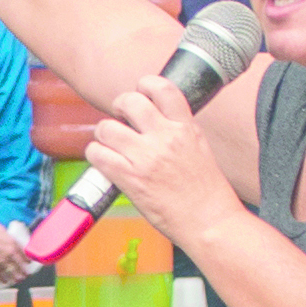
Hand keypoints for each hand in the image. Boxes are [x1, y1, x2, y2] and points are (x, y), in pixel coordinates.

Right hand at [0, 218, 38, 276]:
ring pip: (12, 274)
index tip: (28, 263)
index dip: (27, 260)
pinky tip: (5, 281)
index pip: (24, 255)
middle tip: (26, 275)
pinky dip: (3, 280)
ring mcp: (0, 262)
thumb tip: (8, 240)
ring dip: (16, 278)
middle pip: (20, 267)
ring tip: (19, 280)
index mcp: (13, 244)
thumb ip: (7, 238)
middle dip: (25, 272)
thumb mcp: (1, 229)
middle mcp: (9, 255)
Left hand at [79, 73, 236, 246]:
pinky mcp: (129, 177)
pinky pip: (97, 154)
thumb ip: (178, 131)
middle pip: (129, 101)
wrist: (209, 221)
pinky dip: (96, 155)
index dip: (146, 85)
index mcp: (186, 127)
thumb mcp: (200, 149)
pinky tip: (105, 162)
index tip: (140, 93)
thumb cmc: (207, 192)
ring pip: (106, 127)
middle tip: (121, 120)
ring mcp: (145, 156)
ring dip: (103, 135)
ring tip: (111, 145)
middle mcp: (165, 137)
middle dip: (119, 107)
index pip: (162, 88)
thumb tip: (155, 122)